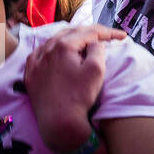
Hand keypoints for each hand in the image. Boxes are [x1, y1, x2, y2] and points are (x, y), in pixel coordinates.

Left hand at [23, 24, 124, 152]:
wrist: (58, 122)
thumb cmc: (79, 97)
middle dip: (90, 32)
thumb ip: (98, 50)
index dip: (109, 32)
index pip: (89, 32)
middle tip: (106, 36)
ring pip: (55, 41)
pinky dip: (53, 49)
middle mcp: (46, 50)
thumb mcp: (96, 70)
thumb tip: (95, 43)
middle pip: (71, 33)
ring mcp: (36, 62)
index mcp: (63, 46)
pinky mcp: (31, 73)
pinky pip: (41, 54)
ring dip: (71, 39)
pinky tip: (58, 51)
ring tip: (85, 40)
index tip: (122, 36)